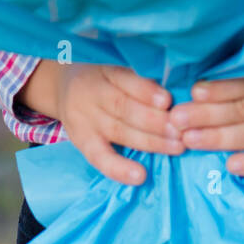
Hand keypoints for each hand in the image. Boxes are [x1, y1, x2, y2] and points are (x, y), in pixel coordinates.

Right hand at [54, 62, 185, 185]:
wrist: (60, 88)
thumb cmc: (101, 78)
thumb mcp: (115, 67)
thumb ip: (140, 77)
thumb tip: (178, 89)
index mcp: (105, 72)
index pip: (125, 80)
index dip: (145, 91)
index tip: (168, 100)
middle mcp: (93, 95)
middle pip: (124, 108)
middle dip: (156, 120)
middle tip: (182, 129)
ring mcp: (86, 120)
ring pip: (119, 132)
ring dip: (150, 142)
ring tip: (176, 147)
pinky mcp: (81, 143)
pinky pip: (100, 158)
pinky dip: (119, 169)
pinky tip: (140, 176)